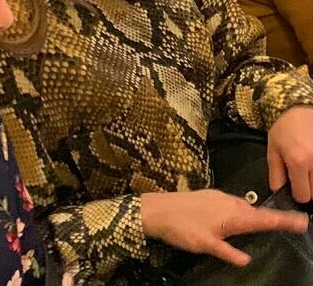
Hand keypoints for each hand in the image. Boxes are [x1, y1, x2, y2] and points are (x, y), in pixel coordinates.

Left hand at [141, 189, 307, 265]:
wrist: (157, 209)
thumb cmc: (181, 228)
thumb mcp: (205, 245)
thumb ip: (228, 252)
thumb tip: (247, 259)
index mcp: (232, 215)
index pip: (264, 219)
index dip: (284, 221)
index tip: (303, 220)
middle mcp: (229, 202)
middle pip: (257, 211)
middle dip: (274, 217)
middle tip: (293, 223)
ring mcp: (219, 197)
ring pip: (244, 207)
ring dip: (257, 214)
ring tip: (271, 222)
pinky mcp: (210, 195)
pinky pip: (233, 203)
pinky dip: (242, 210)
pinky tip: (240, 217)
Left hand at [268, 106, 312, 201]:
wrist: (301, 109)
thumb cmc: (285, 129)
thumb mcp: (273, 150)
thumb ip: (276, 174)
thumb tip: (279, 192)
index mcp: (299, 161)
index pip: (302, 195)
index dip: (296, 193)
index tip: (294, 185)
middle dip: (308, 188)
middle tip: (302, 174)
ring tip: (308, 167)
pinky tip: (311, 162)